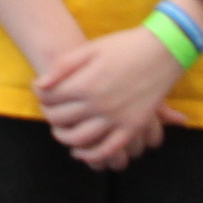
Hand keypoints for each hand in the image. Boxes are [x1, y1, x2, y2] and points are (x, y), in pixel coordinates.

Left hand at [33, 28, 179, 171]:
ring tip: (62, 132)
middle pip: (60, 120)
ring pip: (79, 140)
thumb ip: (62, 67)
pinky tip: (82, 152)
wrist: (163, 50)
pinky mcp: (132, 127)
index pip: (49, 99)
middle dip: (51, 116)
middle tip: (51, 112)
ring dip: (65, 138)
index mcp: (85, 84)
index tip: (43, 95)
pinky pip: (108, 150)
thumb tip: (39, 85)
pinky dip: (91, 156)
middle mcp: (98, 105)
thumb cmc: (124, 45)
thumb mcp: (90, 48)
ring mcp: (116, 119)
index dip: (42, 97)